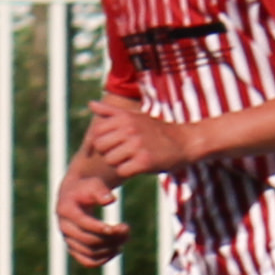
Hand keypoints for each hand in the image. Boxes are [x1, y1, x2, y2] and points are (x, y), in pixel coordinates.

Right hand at [56, 170, 128, 268]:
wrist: (76, 194)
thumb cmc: (89, 188)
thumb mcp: (94, 185)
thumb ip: (101, 191)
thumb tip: (110, 200)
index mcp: (66, 209)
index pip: (83, 223)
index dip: (102, 228)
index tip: (121, 227)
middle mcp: (64, 226)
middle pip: (88, 240)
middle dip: (111, 238)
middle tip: (127, 229)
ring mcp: (67, 239)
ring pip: (89, 253)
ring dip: (110, 249)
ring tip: (125, 239)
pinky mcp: (73, 248)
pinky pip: (88, 261)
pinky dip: (104, 259)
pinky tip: (117, 249)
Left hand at [84, 96, 201, 178]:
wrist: (184, 142)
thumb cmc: (155, 130)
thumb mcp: (134, 116)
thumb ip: (110, 111)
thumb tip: (90, 103)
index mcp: (124, 118)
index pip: (96, 132)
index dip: (99, 142)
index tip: (110, 146)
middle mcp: (129, 129)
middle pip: (100, 147)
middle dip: (108, 153)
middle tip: (122, 153)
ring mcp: (137, 145)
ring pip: (110, 160)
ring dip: (118, 163)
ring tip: (132, 158)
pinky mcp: (145, 161)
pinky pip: (122, 171)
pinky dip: (128, 171)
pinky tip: (138, 166)